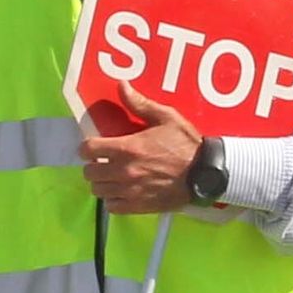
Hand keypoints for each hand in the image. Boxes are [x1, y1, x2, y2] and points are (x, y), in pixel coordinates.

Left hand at [78, 82, 200, 214]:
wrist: (206, 173)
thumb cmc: (186, 144)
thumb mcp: (166, 117)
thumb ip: (140, 104)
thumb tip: (121, 86)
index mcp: (128, 148)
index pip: (89, 149)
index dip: (87, 147)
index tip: (93, 147)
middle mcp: (125, 171)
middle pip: (90, 172)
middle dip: (93, 165)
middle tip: (103, 162)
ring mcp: (131, 190)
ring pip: (98, 190)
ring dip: (102, 183)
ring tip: (111, 177)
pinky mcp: (139, 206)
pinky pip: (112, 207)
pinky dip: (112, 200)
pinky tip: (120, 192)